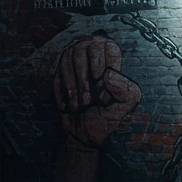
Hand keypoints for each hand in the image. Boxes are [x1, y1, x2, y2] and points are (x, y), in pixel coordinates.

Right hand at [53, 32, 141, 148]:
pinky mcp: (59, 77)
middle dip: (82, 74)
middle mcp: (92, 60)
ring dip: (71, 85)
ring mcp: (73, 66)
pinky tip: (67, 106)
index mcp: (112, 63)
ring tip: (79, 105)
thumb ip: (125, 90)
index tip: (98, 76)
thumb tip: (109, 74)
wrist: (83, 136)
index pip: (107, 45)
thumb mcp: (123, 107)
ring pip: (66, 59)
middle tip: (87, 98)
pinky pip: (55, 74)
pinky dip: (60, 91)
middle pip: (82, 48)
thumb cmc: (106, 118)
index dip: (100, 58)